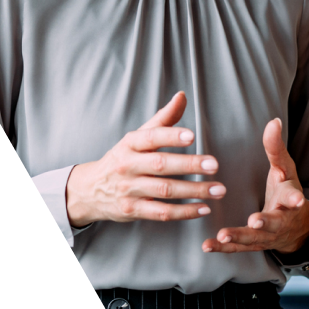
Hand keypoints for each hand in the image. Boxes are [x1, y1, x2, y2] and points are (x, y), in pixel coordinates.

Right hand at [65, 92, 225, 226]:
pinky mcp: (132, 210)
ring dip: (194, 191)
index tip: (193, 136)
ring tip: (219, 190)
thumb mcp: (137, 137)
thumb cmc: (123, 157)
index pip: (151, 137)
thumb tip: (182, 96)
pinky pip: (161, 213)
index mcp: (130, 144)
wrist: (89, 189)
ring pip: (165, 190)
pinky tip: (204, 208)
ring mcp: (129, 190)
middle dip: (190, 164)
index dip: (171, 136)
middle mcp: (128, 166)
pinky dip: (184, 212)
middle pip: (161, 165)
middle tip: (215, 165)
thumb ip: (163, 118)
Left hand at [202, 118, 308, 254]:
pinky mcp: (254, 244)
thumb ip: (276, 148)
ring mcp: (267, 235)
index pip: (293, 196)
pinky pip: (238, 248)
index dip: (294, 198)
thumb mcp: (285, 168)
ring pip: (254, 239)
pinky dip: (223, 248)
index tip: (297, 200)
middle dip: (265, 222)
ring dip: (239, 237)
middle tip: (255, 221)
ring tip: (223, 235)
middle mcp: (281, 220)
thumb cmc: (287, 190)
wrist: (296, 227)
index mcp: (289, 198)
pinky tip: (207, 245)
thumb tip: (274, 121)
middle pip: (275, 222)